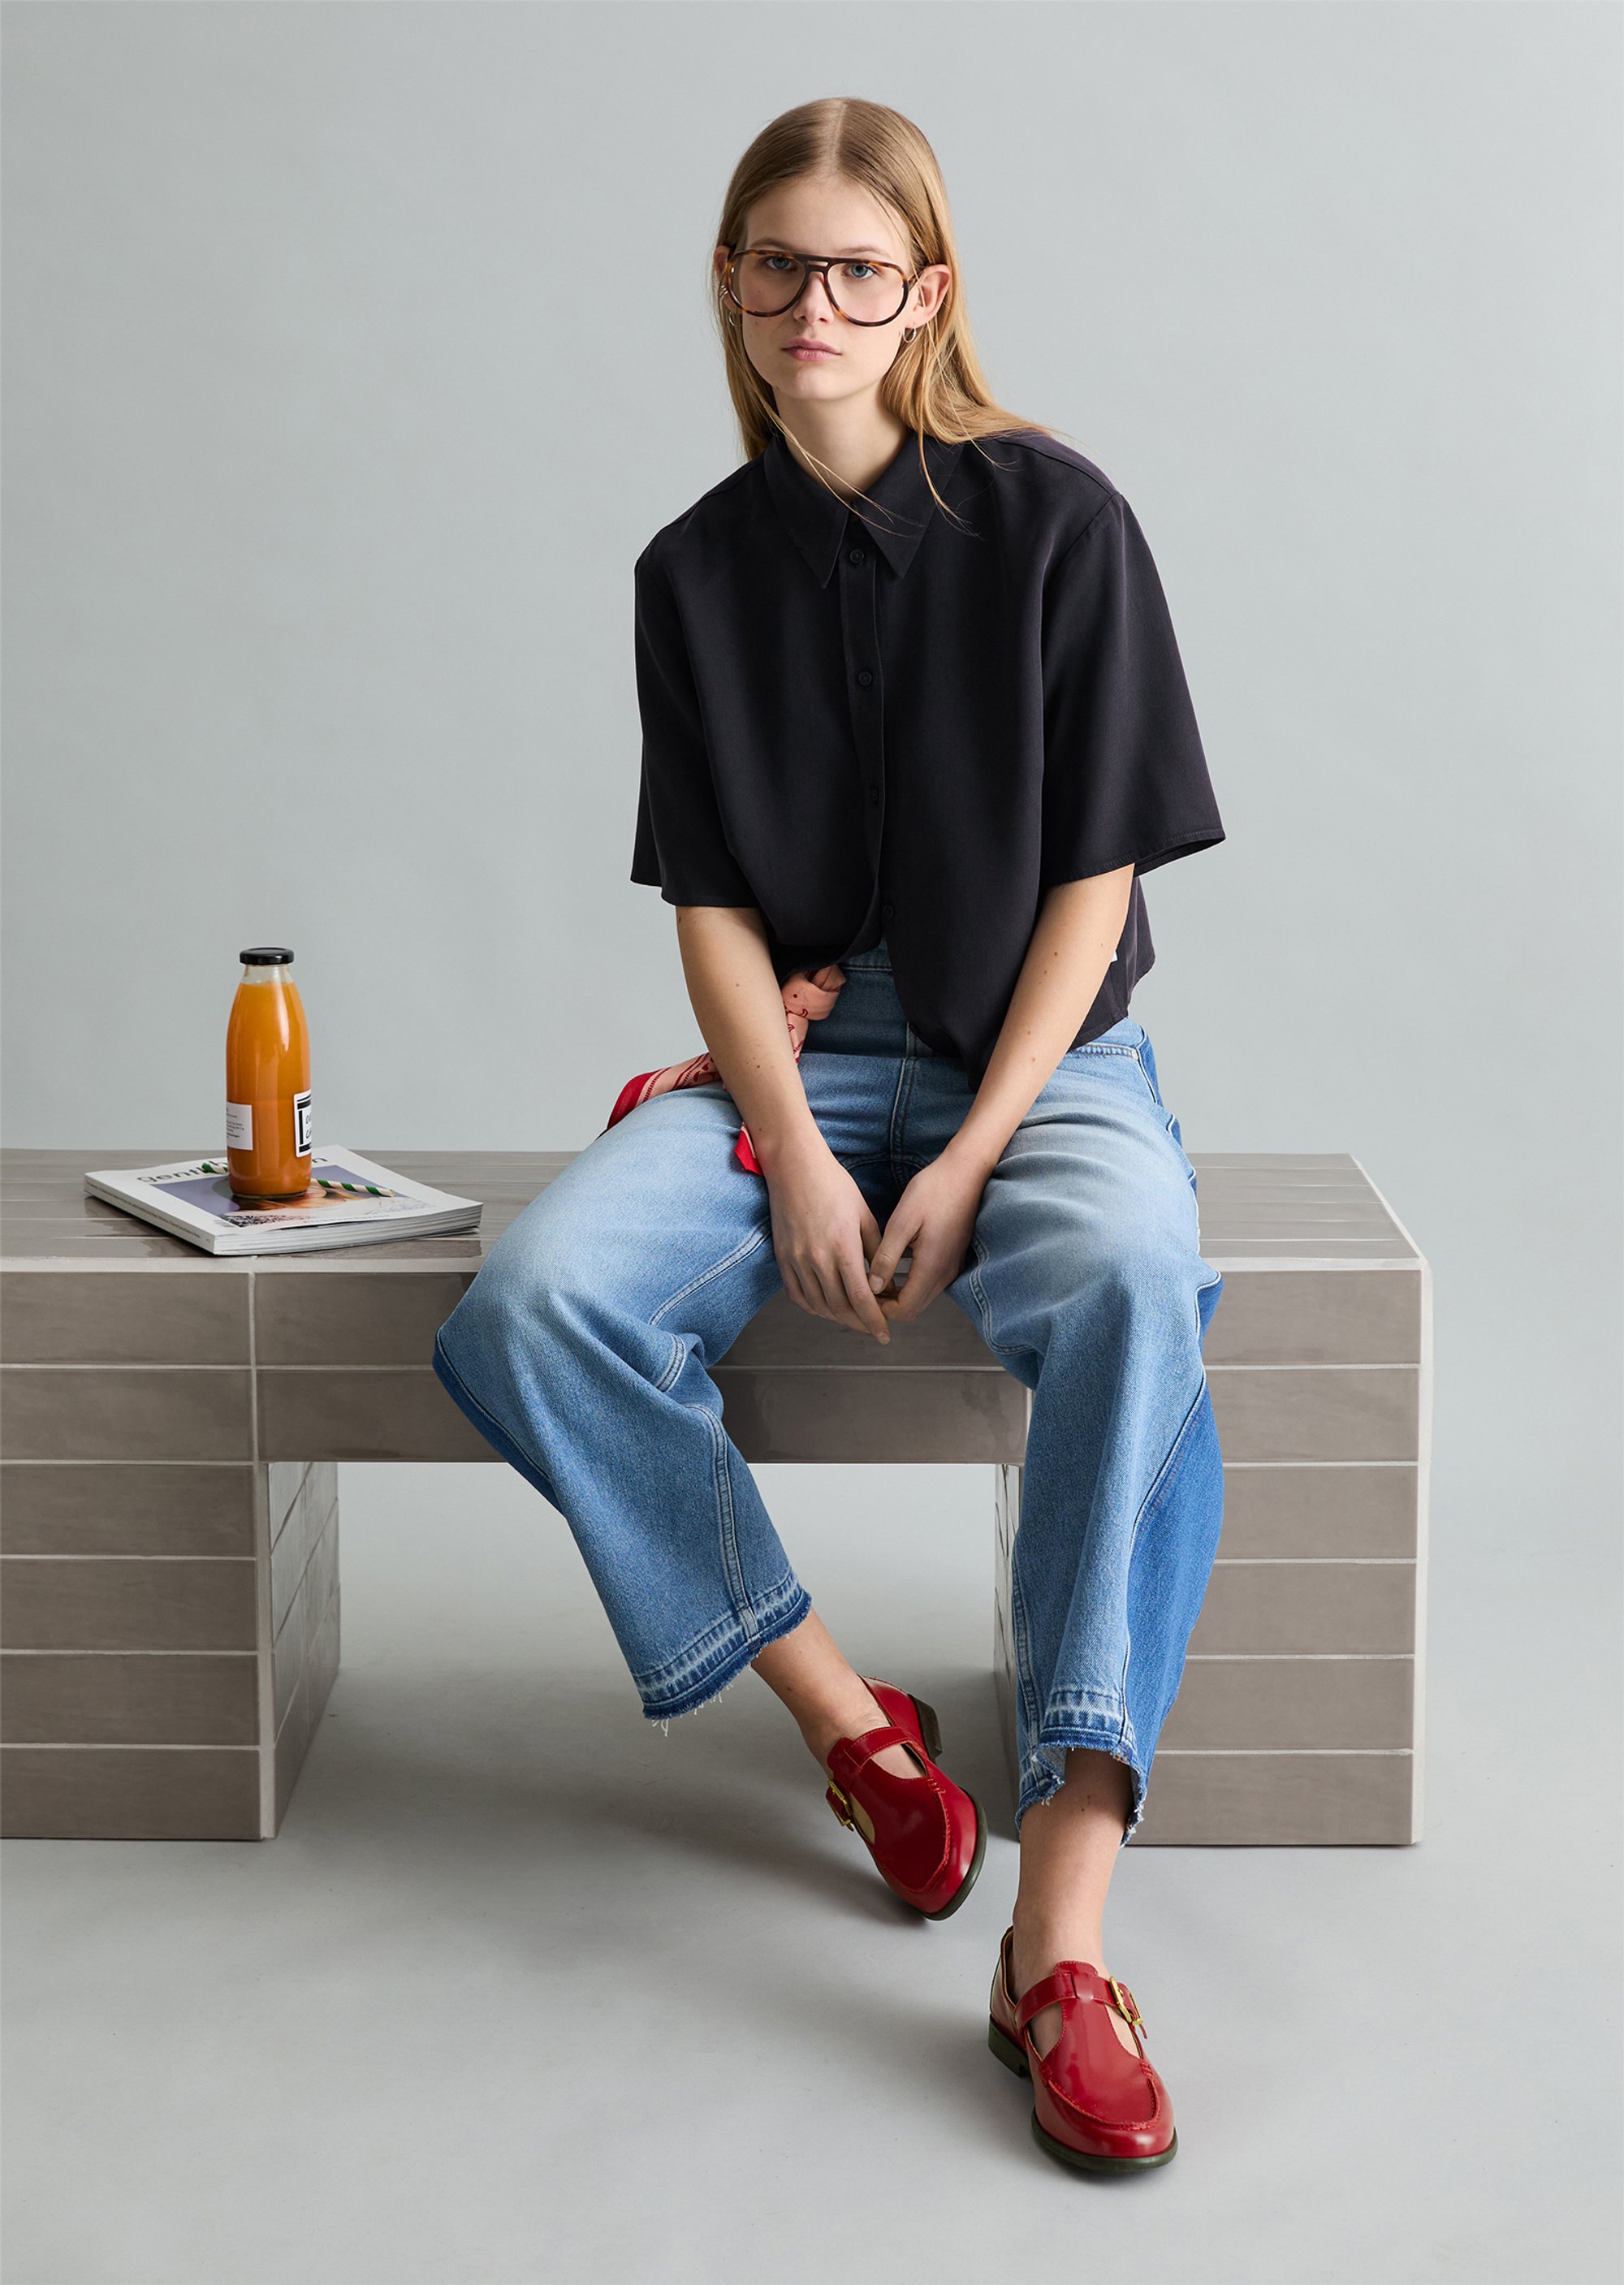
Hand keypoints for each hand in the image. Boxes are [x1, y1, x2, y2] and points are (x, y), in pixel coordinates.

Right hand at [764, 1136, 894, 1344]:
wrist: (795, 1168)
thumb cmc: (835, 1186)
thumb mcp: (865, 1216)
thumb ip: (876, 1251)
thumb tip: (886, 1282)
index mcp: (843, 1248)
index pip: (861, 1298)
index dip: (874, 1321)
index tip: (885, 1334)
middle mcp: (817, 1259)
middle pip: (840, 1308)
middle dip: (859, 1323)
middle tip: (872, 1328)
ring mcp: (796, 1260)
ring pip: (818, 1306)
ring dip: (838, 1318)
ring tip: (853, 1318)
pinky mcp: (782, 1258)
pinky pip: (797, 1295)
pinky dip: (813, 1307)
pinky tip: (826, 1307)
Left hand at [865, 1146, 992, 1325]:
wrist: (966, 1171)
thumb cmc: (933, 1190)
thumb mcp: (903, 1221)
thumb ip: (887, 1257)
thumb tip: (872, 1287)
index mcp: (931, 1267)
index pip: (905, 1310)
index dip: (880, 1311)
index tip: (860, 1296)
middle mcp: (945, 1273)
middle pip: (913, 1308)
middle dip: (887, 1306)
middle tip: (862, 1290)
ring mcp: (952, 1266)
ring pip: (921, 1296)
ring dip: (898, 1295)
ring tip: (873, 1279)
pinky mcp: (952, 1257)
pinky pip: (929, 1282)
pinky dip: (909, 1283)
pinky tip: (892, 1266)